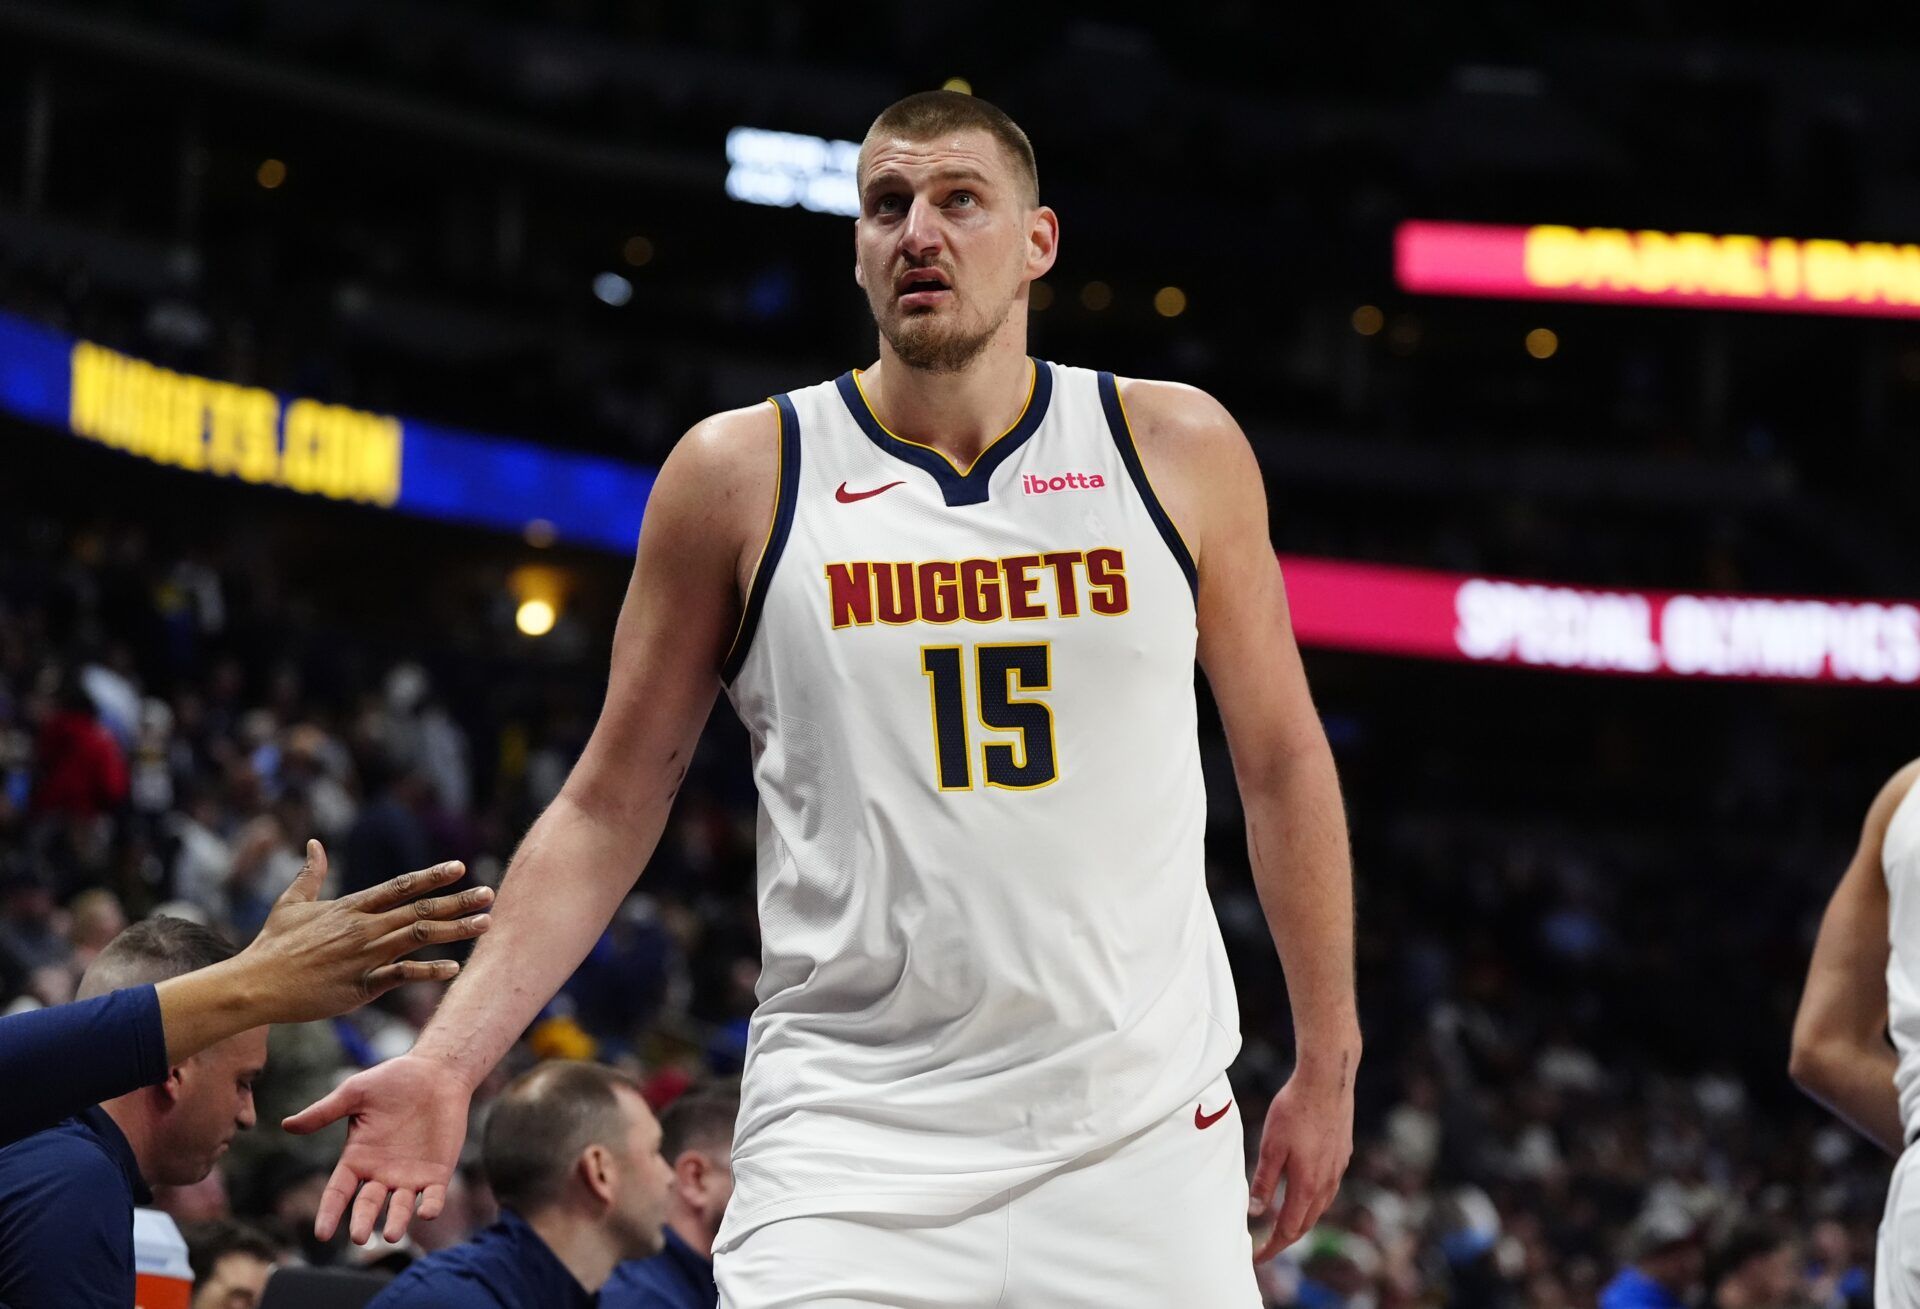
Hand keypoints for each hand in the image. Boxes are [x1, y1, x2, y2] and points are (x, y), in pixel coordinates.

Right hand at [240, 840, 492, 1022]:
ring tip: (486, 923)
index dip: (432, 876)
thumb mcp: (291, 903)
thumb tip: (314, 843)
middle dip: (458, 901)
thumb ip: (310, 874)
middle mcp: (364, 927)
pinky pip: (402, 974)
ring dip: (455, 930)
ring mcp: (365, 955)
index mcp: (351, 907)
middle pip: (420, 909)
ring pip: (419, 936)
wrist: (255, 984)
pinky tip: (454, 968)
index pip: (400, 886)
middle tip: (489, 894)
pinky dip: (429, 971)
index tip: (460, 867)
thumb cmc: (272, 945)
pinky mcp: (362, 985)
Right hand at [283, 1052, 472, 1243]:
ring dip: (397, 1221)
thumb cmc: (392, 1080)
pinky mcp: (438, 1172)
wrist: (435, 1071)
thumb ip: (324, 1112)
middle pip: (367, 1205)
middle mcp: (381, 1173)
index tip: (321, 1234)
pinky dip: (431, 1206)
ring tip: (391, 1235)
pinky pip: (434, 1196)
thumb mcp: (354, 1093)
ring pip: (400, 1207)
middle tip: (359, 1238)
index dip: (329, 1212)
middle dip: (363, 1222)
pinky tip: (427, 1213)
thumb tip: (286, 1124)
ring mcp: (410, 1175)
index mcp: (357, 1159)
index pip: (338, 1193)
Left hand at [1248, 1054, 1356, 1261]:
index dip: (1271, 1247)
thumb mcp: (1270, 1146)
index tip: (1257, 1257)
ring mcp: (1338, 1168)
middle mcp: (1327, 1183)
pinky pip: (1327, 1189)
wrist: (1327, 1080)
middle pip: (1305, 1223)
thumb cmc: (1293, 1110)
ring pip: (1319, 1207)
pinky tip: (1303, 1191)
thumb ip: (1263, 1182)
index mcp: (1307, 1185)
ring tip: (1282, 1224)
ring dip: (1300, 1220)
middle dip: (1285, 1239)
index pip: (1288, 1229)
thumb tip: (1255, 1213)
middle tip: (1266, 1246)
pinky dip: (1312, 1201)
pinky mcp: (1342, 1154)